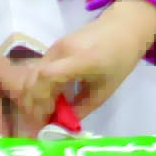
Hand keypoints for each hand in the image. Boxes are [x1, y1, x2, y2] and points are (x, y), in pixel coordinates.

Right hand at [24, 0, 155, 126]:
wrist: (122, 27)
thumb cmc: (119, 60)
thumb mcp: (105, 90)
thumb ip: (81, 109)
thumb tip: (62, 127)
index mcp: (81, 60)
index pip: (48, 76)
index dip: (41, 99)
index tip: (47, 117)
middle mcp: (63, 50)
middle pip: (34, 77)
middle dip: (32, 102)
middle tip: (40, 122)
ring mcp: (56, 46)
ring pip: (33, 73)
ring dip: (33, 95)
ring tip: (42, 114)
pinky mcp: (54, 47)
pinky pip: (39, 68)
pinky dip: (38, 86)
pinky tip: (47, 100)